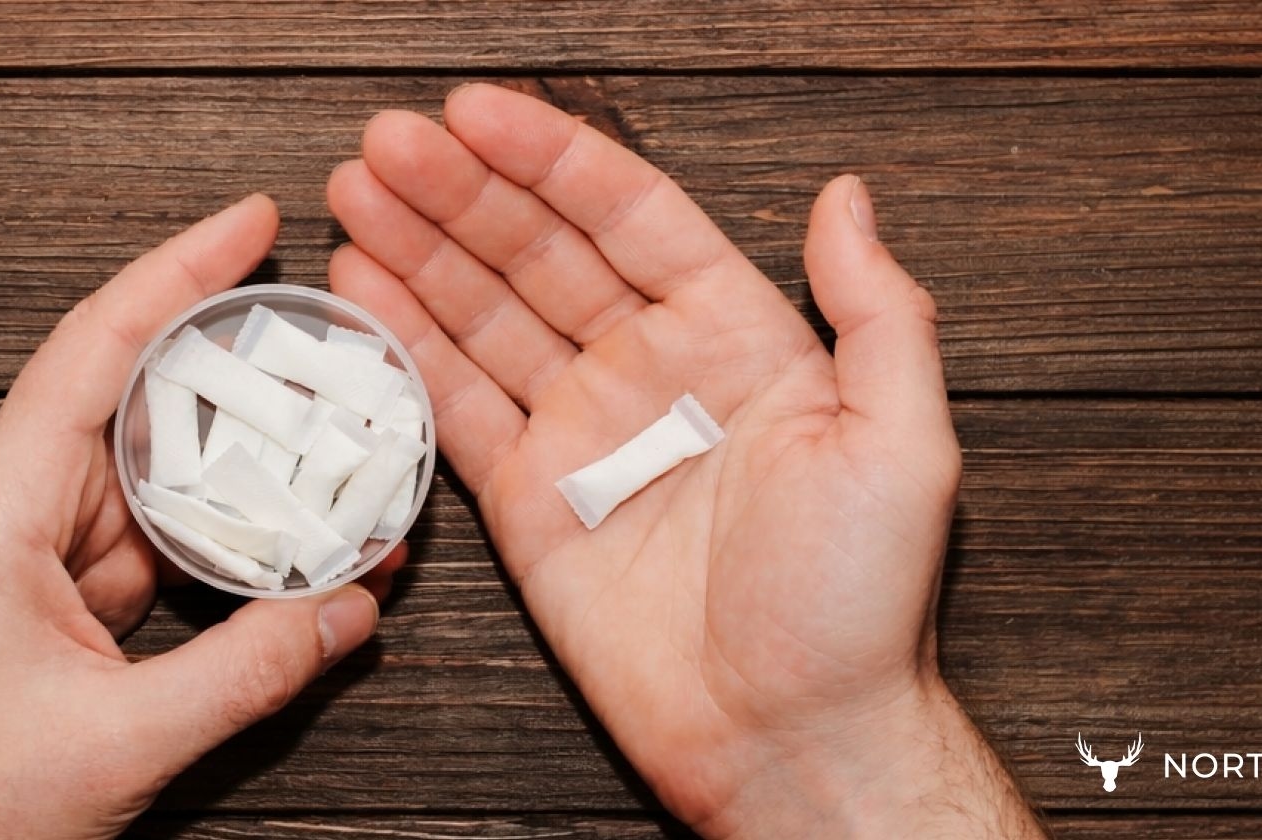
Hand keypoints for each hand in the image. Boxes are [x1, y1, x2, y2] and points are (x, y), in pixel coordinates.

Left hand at [0, 195, 393, 839]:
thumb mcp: (117, 741)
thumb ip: (246, 673)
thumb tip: (346, 617)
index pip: (98, 345)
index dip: (181, 269)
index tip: (253, 218)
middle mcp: (9, 506)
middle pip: (140, 402)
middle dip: (240, 375)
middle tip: (334, 350)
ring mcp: (26, 554)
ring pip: (152, 479)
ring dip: (235, 471)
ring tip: (330, 454)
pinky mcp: (44, 602)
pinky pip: (146, 545)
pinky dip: (211, 541)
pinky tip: (276, 546)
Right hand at [328, 85, 1040, 837]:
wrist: (790, 736)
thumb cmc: (859, 605)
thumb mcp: (904, 443)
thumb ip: (878, 311)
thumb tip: (848, 196)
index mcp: (739, 339)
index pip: (630, 218)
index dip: (551, 160)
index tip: (479, 114)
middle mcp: (653, 374)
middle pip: (539, 253)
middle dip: (460, 192)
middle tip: (387, 142)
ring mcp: (584, 434)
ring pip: (486, 316)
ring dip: (420, 249)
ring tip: (356, 189)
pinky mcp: (529, 504)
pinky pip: (457, 407)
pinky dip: (406, 347)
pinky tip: (363, 289)